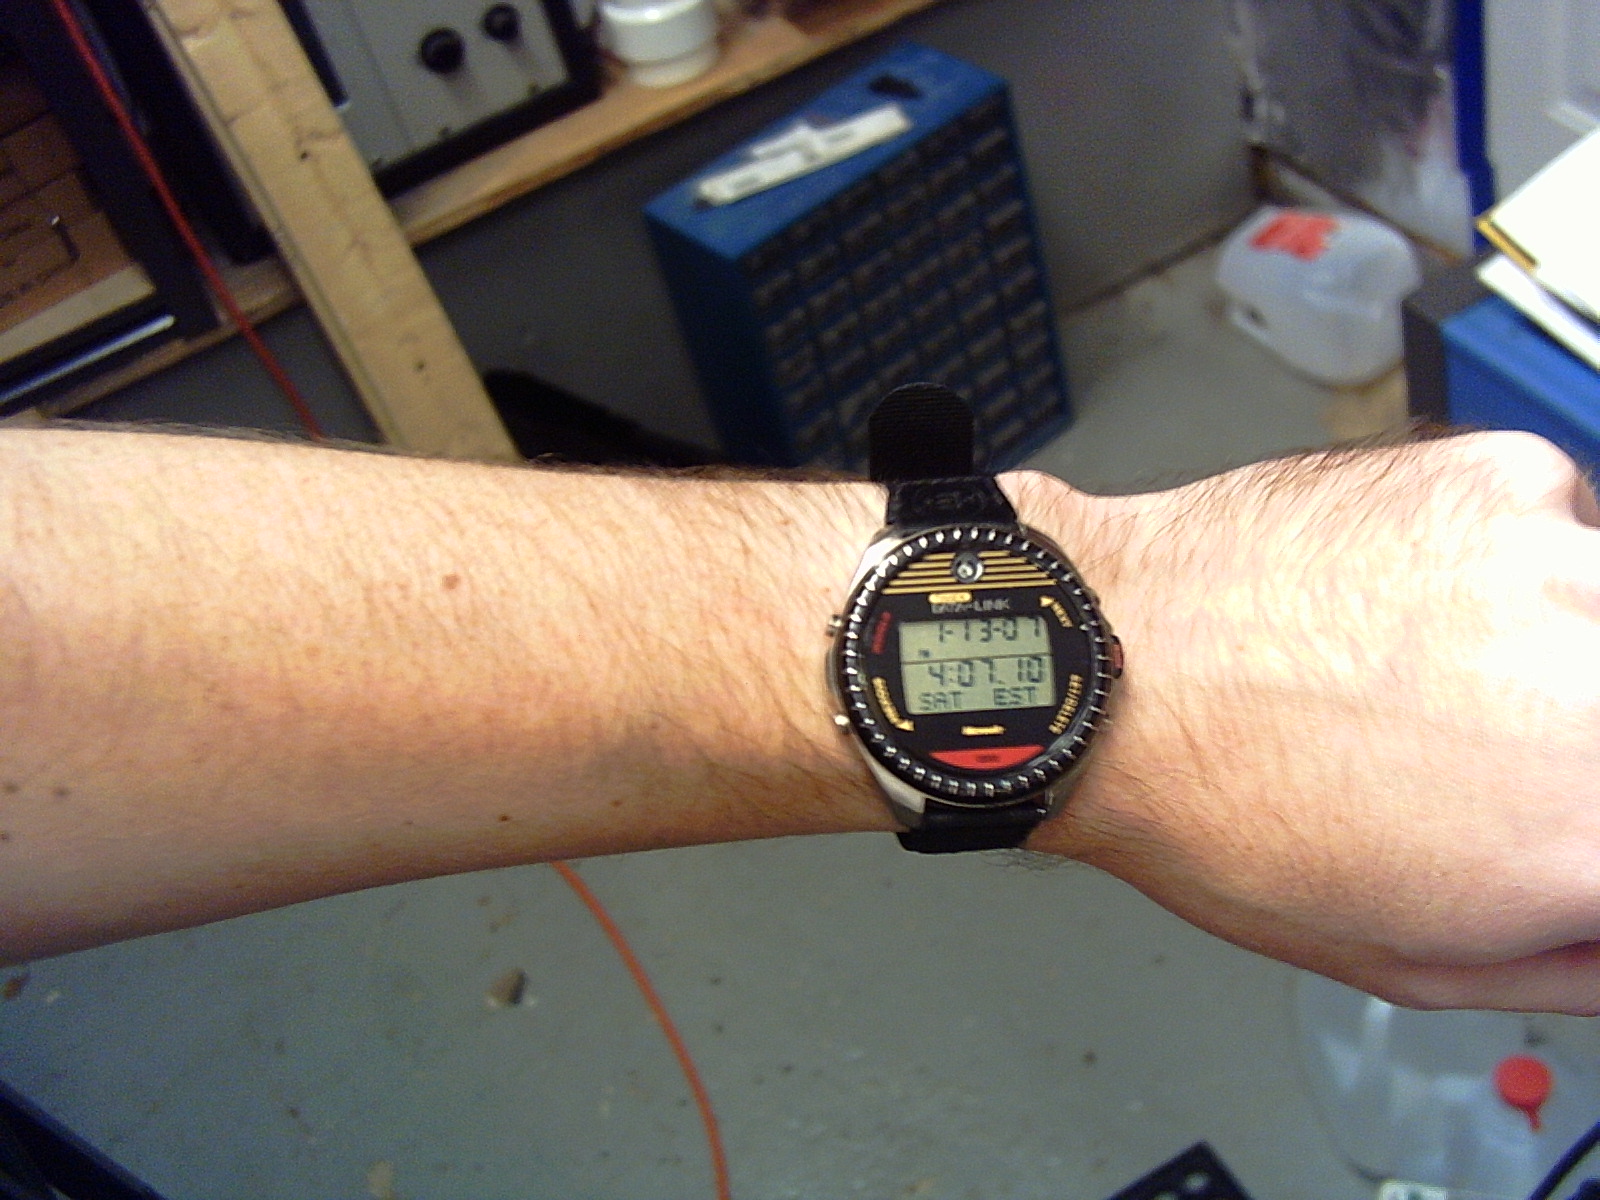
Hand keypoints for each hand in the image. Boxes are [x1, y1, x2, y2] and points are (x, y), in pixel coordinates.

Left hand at [1015, 432, 1599, 1012]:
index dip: (1581, 831)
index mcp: (1591, 832)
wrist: (1110, 666)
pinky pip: (1559, 529)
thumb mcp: (1413, 958)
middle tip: (1492, 754)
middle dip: (1574, 748)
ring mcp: (1563, 563)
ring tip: (1434, 676)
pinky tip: (1401, 603)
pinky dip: (1506, 570)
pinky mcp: (1510, 477)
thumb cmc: (1221, 808)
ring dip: (1562, 650)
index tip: (1553, 821)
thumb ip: (1574, 958)